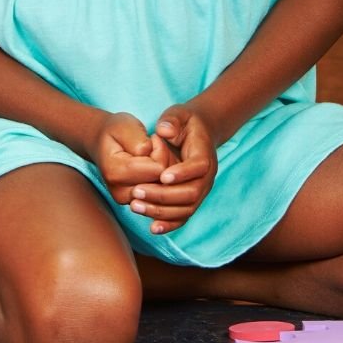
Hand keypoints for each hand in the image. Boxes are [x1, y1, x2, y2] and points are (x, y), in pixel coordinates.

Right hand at [85, 113, 167, 203]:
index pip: (158, 168)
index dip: (161, 151)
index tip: (152, 138)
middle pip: (163, 181)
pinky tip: (154, 166)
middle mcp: (120, 193)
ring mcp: (128, 201)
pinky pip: (162, 193)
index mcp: (115, 173)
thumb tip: (155, 163)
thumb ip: (140, 142)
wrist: (101, 142)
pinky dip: (164, 179)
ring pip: (165, 188)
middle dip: (165, 161)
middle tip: (153, 146)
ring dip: (165, 170)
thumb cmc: (115, 132)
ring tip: (152, 155)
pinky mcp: (136, 203)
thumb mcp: (125, 127)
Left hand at [129, 106, 219, 234]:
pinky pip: (183, 217)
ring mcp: (200, 191)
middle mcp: (206, 177)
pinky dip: (169, 224)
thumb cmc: (185, 123)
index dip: (182, 173)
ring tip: (136, 206)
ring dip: (161, 211)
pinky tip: (152, 228)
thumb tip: (164, 130)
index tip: (161, 175)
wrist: (197, 134)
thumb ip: (171, 120)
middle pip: (191, 193)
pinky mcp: (191, 200)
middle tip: (137, 192)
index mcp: (205, 155)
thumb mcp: (179, 114)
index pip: (198, 167)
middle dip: (163, 195)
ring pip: (186, 209)